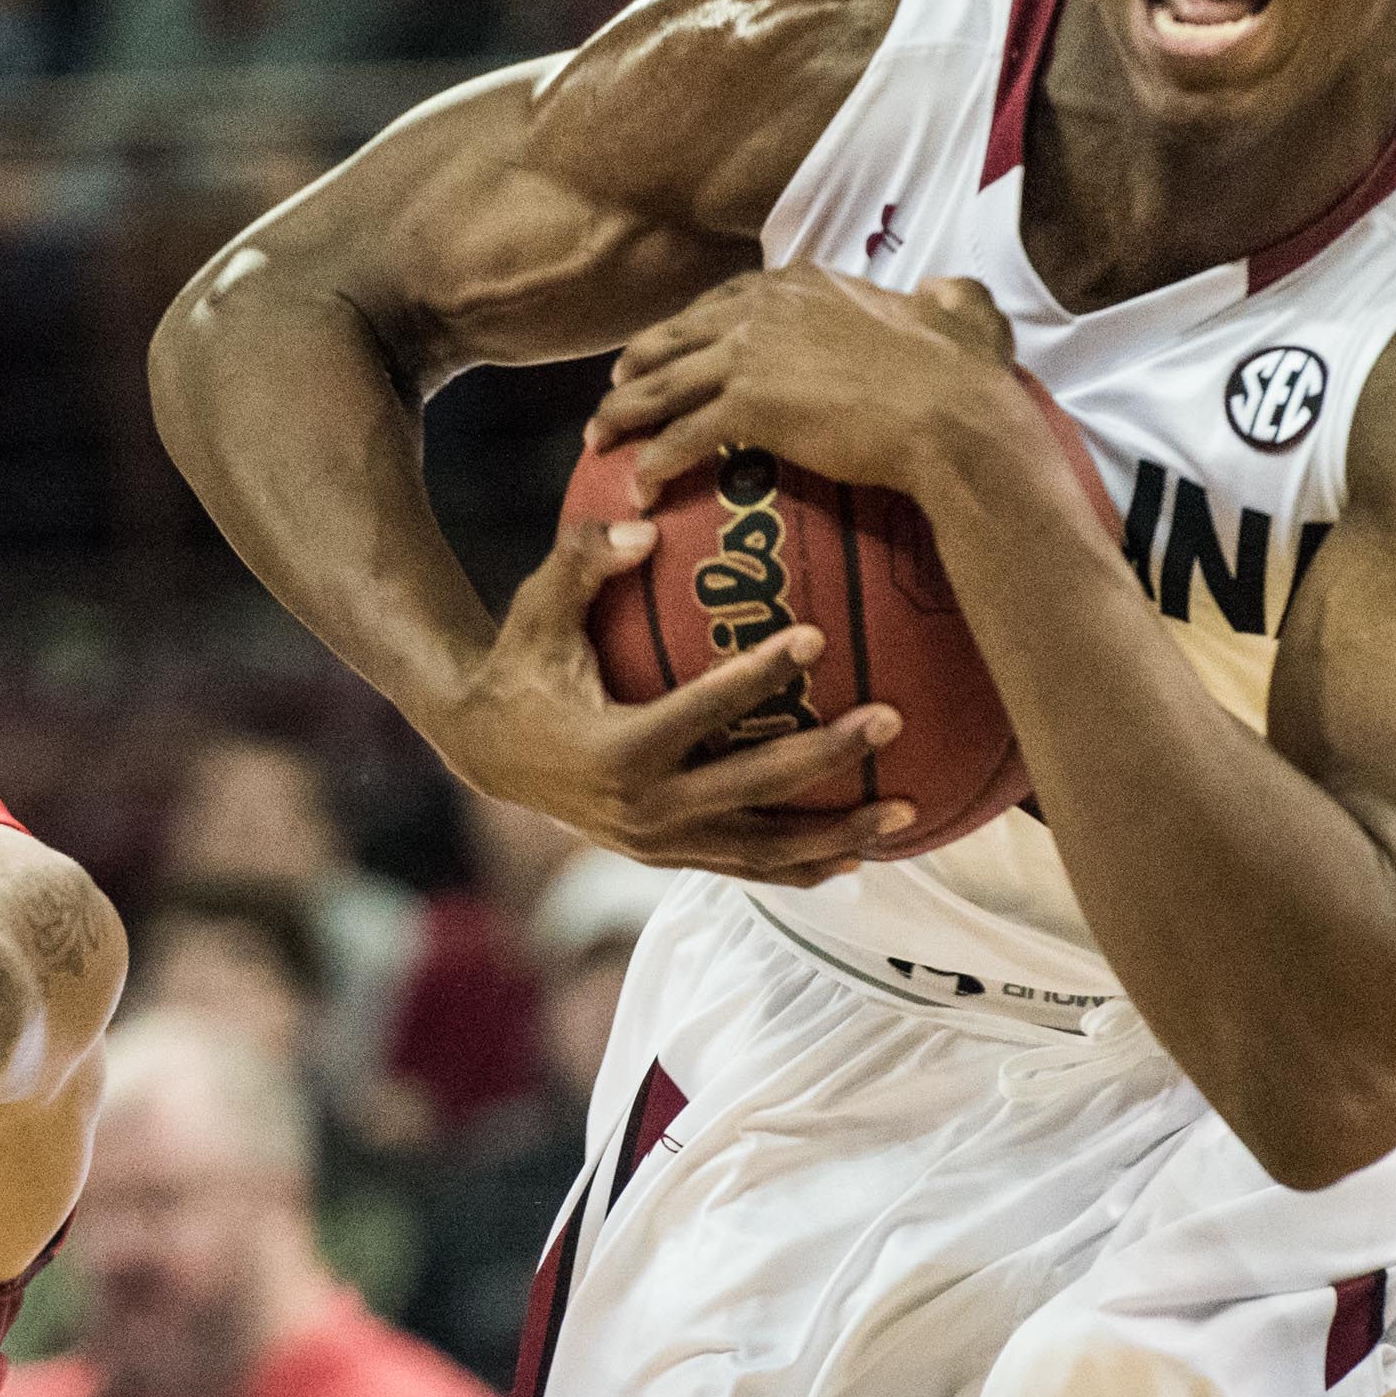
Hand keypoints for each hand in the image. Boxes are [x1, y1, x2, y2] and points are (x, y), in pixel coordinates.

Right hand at [437, 510, 915, 886]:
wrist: (486, 753)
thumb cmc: (521, 665)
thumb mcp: (537, 610)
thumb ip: (582, 562)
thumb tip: (645, 526)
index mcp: (615, 749)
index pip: (700, 710)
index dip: (758, 676)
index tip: (815, 637)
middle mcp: (642, 810)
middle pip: (753, 788)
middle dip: (826, 757)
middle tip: (890, 719)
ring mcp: (659, 844)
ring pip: (763, 850)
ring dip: (838, 834)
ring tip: (909, 811)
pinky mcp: (669, 859)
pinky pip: (748, 869)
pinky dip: (805, 868)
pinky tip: (861, 855)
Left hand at [592, 268, 1027, 501]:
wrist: (951, 416)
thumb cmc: (962, 375)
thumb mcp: (961, 314)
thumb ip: (946, 298)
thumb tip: (944, 292)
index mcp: (802, 283)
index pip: (721, 302)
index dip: (686, 329)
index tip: (667, 350)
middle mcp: (765, 308)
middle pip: (675, 337)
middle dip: (636, 366)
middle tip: (613, 393)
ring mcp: (750, 353)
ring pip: (662, 384)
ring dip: (623, 413)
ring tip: (598, 441)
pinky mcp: (747, 405)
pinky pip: (681, 436)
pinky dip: (654, 461)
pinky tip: (639, 483)